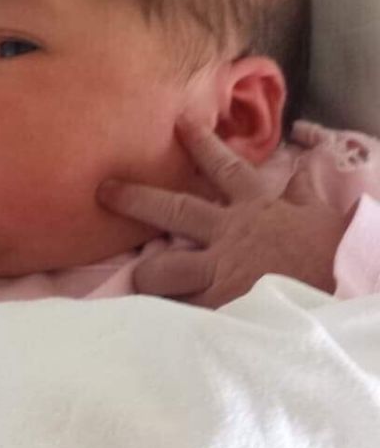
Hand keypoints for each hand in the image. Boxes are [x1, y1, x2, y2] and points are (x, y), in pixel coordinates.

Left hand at [98, 118, 350, 307]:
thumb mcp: (318, 215)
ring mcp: (220, 271)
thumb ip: (303, 193)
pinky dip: (168, 318)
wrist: (342, 286)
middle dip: (137, 199)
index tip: (180, 124)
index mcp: (254, 206)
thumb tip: (305, 169)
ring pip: (167, 269)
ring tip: (136, 278)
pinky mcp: (220, 308)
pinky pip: (183, 312)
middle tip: (105, 190)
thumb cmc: (331, 252)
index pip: (223, 167)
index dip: (200, 144)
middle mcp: (228, 233)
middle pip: (175, 210)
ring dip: (148, 274)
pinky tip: (151, 323)